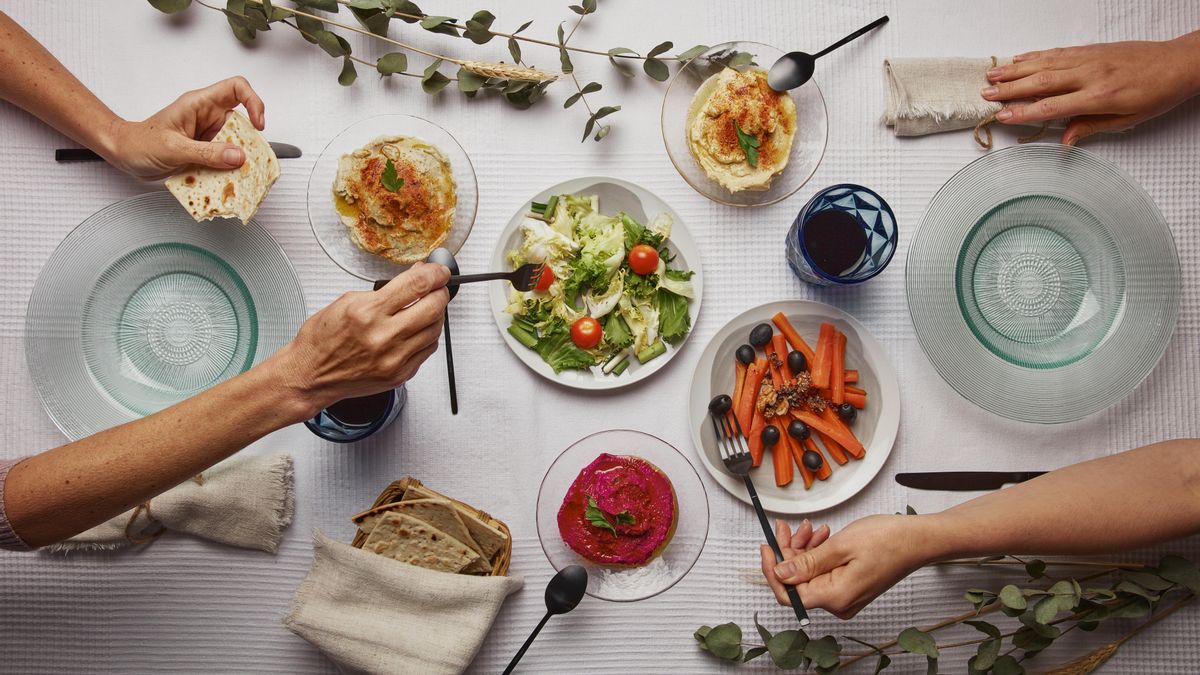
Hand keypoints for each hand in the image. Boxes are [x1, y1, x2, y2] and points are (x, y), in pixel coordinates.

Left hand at [103, 76, 265, 178]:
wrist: (123, 155)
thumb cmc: (139, 143)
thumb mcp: (173, 149)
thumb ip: (206, 153)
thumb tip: (238, 156)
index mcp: (199, 104)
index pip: (236, 89)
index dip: (253, 102)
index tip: (258, 125)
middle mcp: (207, 117)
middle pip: (242, 122)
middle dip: (249, 142)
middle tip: (249, 161)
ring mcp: (207, 135)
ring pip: (236, 144)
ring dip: (238, 161)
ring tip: (235, 175)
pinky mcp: (206, 152)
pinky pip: (225, 159)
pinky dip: (227, 171)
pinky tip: (222, 180)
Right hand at [270, 263, 449, 419]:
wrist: (311, 375)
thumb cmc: (322, 340)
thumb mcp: (347, 301)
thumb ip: (385, 290)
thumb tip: (414, 278)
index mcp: (367, 312)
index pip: (416, 285)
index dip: (435, 274)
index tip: (439, 271)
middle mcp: (383, 336)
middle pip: (434, 307)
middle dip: (440, 292)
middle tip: (437, 287)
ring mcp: (394, 358)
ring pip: (435, 329)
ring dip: (436, 314)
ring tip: (425, 307)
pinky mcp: (400, 374)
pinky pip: (428, 350)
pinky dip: (428, 335)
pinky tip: (418, 329)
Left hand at [762, 515, 934, 618]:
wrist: (918, 539)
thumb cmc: (889, 541)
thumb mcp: (840, 547)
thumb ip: (807, 563)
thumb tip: (780, 573)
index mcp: (835, 597)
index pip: (789, 594)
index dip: (772, 570)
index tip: (767, 547)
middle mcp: (839, 603)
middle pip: (798, 582)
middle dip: (789, 553)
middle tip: (787, 528)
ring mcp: (845, 596)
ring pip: (810, 574)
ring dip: (804, 550)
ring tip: (810, 528)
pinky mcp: (850, 586)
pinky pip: (824, 572)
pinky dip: (818, 553)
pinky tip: (822, 535)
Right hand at [981, 32, 1199, 144]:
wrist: (1179, 63)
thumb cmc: (1158, 93)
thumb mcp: (1127, 120)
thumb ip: (1091, 127)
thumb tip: (1066, 140)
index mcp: (1099, 96)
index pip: (1052, 106)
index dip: (1024, 112)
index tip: (1003, 116)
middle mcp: (1091, 74)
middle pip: (1042, 82)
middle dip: (1011, 89)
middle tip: (987, 95)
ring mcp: (1090, 58)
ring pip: (1045, 63)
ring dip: (1016, 69)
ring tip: (992, 75)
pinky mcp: (1092, 49)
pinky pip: (1059, 52)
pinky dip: (1037, 54)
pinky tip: (1020, 57)